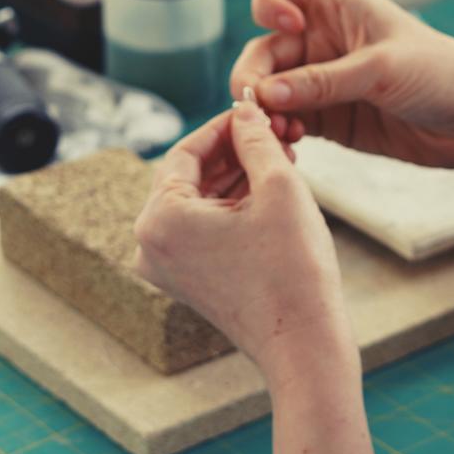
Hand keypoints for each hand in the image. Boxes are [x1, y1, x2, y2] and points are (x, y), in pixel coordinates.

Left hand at [133, 102, 354, 382]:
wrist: (304, 344)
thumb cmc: (292, 268)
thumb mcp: (278, 186)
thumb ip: (256, 138)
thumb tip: (244, 110)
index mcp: (159, 219)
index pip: (187, 151)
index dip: (225, 125)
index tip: (257, 109)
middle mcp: (149, 245)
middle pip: (190, 176)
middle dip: (234, 151)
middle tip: (274, 132)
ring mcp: (166, 267)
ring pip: (199, 201)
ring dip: (237, 176)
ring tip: (281, 158)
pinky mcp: (187, 281)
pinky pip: (203, 228)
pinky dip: (232, 206)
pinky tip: (269, 190)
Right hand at [231, 0, 453, 168]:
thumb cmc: (444, 73)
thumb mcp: (383, 69)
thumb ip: (323, 82)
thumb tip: (266, 95)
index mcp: (338, 7)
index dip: (268, 3)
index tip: (285, 30)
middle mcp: (323, 40)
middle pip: (263, 48)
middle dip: (254, 77)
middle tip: (260, 107)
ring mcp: (323, 80)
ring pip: (269, 89)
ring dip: (264, 111)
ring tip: (282, 133)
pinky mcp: (330, 118)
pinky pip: (288, 120)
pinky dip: (281, 131)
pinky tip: (292, 145)